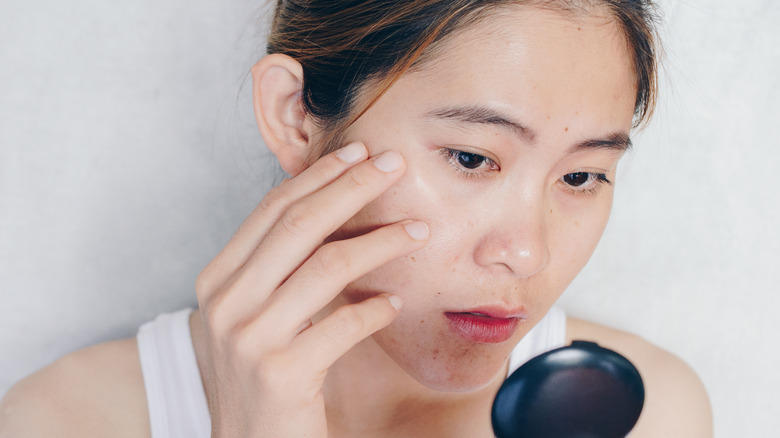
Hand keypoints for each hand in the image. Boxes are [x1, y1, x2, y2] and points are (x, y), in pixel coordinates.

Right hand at [195, 142, 428, 436]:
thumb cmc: (261, 376)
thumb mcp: (257, 314)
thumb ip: (282, 268)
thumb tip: (335, 212)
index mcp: (218, 280)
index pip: (272, 211)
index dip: (319, 177)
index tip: (359, 152)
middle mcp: (226, 303)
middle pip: (298, 225)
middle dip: (351, 187)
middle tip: (394, 164)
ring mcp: (249, 339)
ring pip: (327, 266)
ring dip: (380, 242)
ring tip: (418, 230)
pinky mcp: (281, 373)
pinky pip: (343, 325)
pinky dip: (376, 308)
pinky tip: (395, 302)